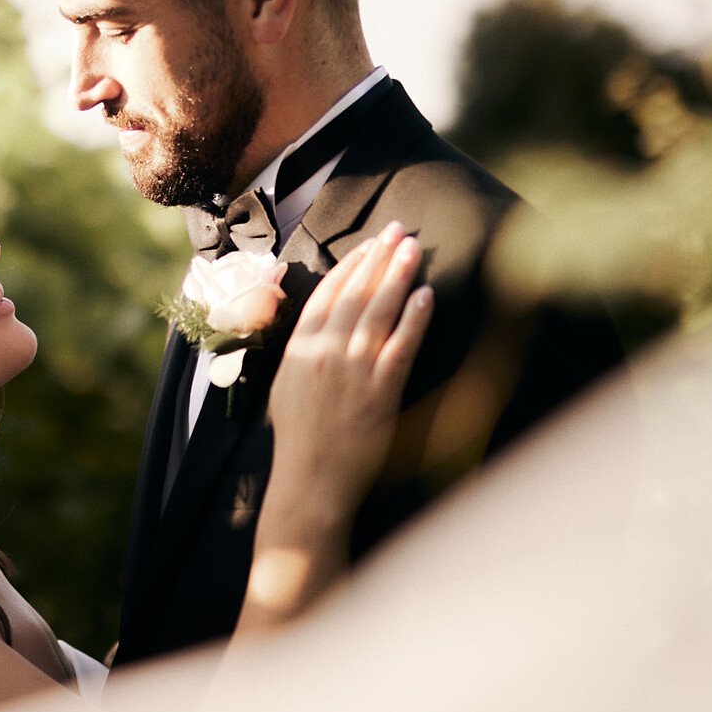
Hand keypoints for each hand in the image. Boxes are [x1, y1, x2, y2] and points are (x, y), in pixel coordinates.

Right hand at [264, 221, 432, 523]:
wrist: (310, 481)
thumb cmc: (299, 438)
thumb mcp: (285, 385)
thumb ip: (301, 351)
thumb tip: (320, 323)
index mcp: (299, 348)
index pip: (327, 294)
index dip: (351, 265)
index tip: (370, 244)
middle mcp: (324, 353)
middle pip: (355, 294)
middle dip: (379, 257)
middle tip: (399, 231)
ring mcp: (352, 371)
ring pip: (378, 312)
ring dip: (398, 276)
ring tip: (414, 250)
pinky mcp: (379, 392)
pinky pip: (401, 347)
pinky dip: (414, 319)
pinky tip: (426, 296)